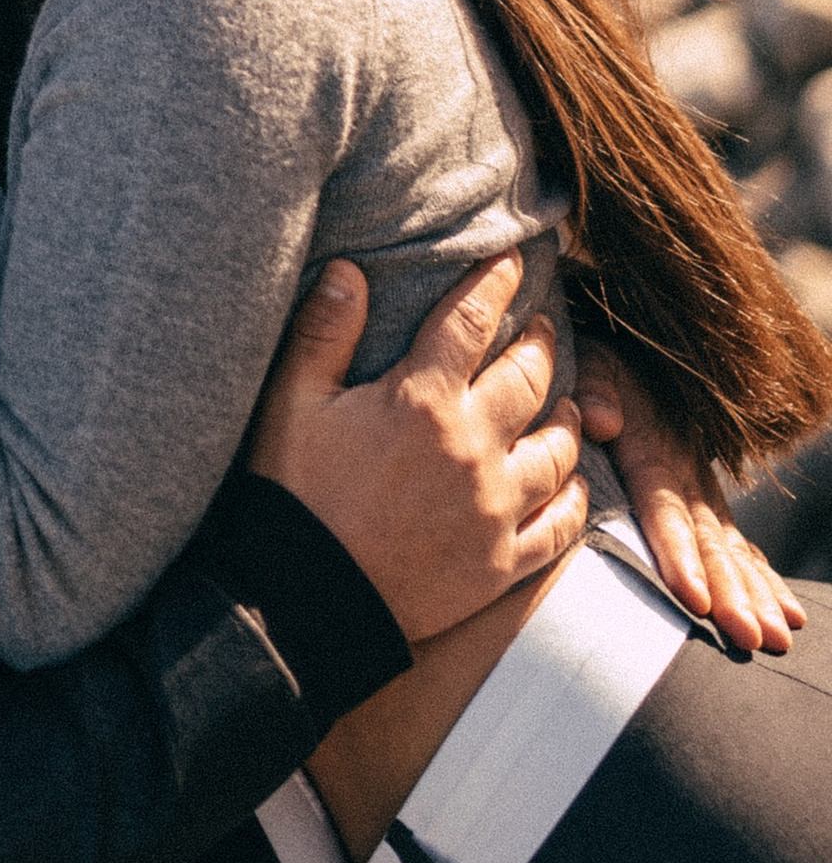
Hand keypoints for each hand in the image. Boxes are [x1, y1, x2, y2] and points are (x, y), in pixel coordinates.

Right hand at [248, 254, 587, 644]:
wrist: (305, 603)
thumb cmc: (291, 497)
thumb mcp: (289, 404)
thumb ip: (323, 331)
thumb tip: (351, 269)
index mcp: (422, 401)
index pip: (471, 321)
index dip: (495, 282)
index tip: (511, 259)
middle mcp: (473, 449)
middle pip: (529, 378)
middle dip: (539, 342)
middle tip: (540, 325)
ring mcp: (495, 509)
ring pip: (559, 449)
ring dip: (566, 416)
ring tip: (564, 401)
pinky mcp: (502, 562)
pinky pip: (561, 522)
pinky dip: (574, 494)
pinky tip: (571, 480)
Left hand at [574, 338, 800, 653]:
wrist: (631, 340)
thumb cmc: (601, 354)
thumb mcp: (591, 358)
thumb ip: (594, 386)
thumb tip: (599, 420)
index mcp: (654, 450)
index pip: (667, 510)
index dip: (678, 554)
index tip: (695, 600)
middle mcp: (686, 473)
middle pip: (709, 541)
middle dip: (732, 593)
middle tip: (753, 640)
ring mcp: (702, 486)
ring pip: (731, 548)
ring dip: (755, 594)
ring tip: (778, 639)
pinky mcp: (705, 493)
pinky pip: (739, 543)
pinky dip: (764, 578)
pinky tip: (788, 615)